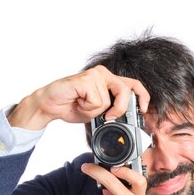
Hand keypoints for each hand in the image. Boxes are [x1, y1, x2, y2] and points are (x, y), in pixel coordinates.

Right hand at [7, 66, 149, 130]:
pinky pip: (97, 101)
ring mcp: (95, 75)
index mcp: (108, 80)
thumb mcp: (97, 112)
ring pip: (107, 101)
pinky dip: (87, 108)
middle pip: (125, 91)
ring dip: (94, 111)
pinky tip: (77, 102)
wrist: (49, 105)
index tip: (144, 110)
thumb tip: (125, 120)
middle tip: (107, 117)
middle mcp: (103, 74)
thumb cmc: (71, 106)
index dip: (142, 97)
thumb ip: (111, 111)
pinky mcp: (86, 79)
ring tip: (82, 105)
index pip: (133, 85)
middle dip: (118, 109)